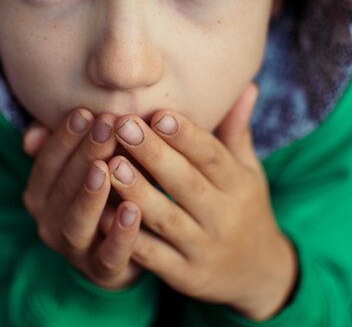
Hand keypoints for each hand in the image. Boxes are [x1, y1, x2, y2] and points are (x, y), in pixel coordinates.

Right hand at [22, 109, 142, 288]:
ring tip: (107, 168)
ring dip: (91, 194)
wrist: (121, 247)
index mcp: (41, 195)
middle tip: (107, 127)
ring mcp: (75, 251)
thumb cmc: (102, 190)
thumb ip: (60, 144)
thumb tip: (32, 134)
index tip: (85, 112)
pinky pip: (109, 256)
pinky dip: (120, 235)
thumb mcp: (81, 163)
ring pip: (77, 223)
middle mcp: (49, 223)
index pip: (47, 162)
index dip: (64, 137)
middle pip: (63, 187)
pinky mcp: (103, 272)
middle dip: (85, 154)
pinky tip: (134, 209)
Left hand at [102, 84, 297, 319]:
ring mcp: (203, 248)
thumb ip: (237, 130)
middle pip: (186, 183)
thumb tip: (246, 85)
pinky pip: (152, 256)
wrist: (259, 274)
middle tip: (123, 125)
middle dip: (154, 154)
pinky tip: (102, 213)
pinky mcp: (184, 276)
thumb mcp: (248, 170)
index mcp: (239, 185)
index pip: (213, 156)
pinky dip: (127, 236)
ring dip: (136, 191)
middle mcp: (224, 217)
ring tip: (109, 163)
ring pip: (166, 218)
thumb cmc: (244, 207)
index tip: (160, 113)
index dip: (187, 135)